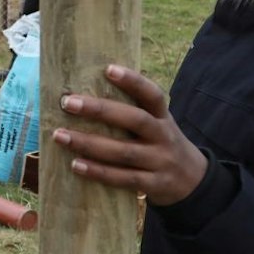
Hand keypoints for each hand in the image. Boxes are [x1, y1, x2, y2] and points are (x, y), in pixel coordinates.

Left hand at [53, 65, 207, 205]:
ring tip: (60, 135)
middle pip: (134, 120)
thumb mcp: (158, 124)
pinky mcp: (154, 185)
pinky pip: (123, 178)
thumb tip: (86, 95)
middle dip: (100, 110)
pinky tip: (75, 165)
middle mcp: (164, 136)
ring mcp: (160, 161)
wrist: (193, 182)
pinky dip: (98, 172)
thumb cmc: (161, 144)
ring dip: (89, 143)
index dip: (133, 81)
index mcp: (163, 116)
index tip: (108, 68)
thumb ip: (133, 112)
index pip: (152, 95)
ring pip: (124, 151)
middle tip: (67, 102)